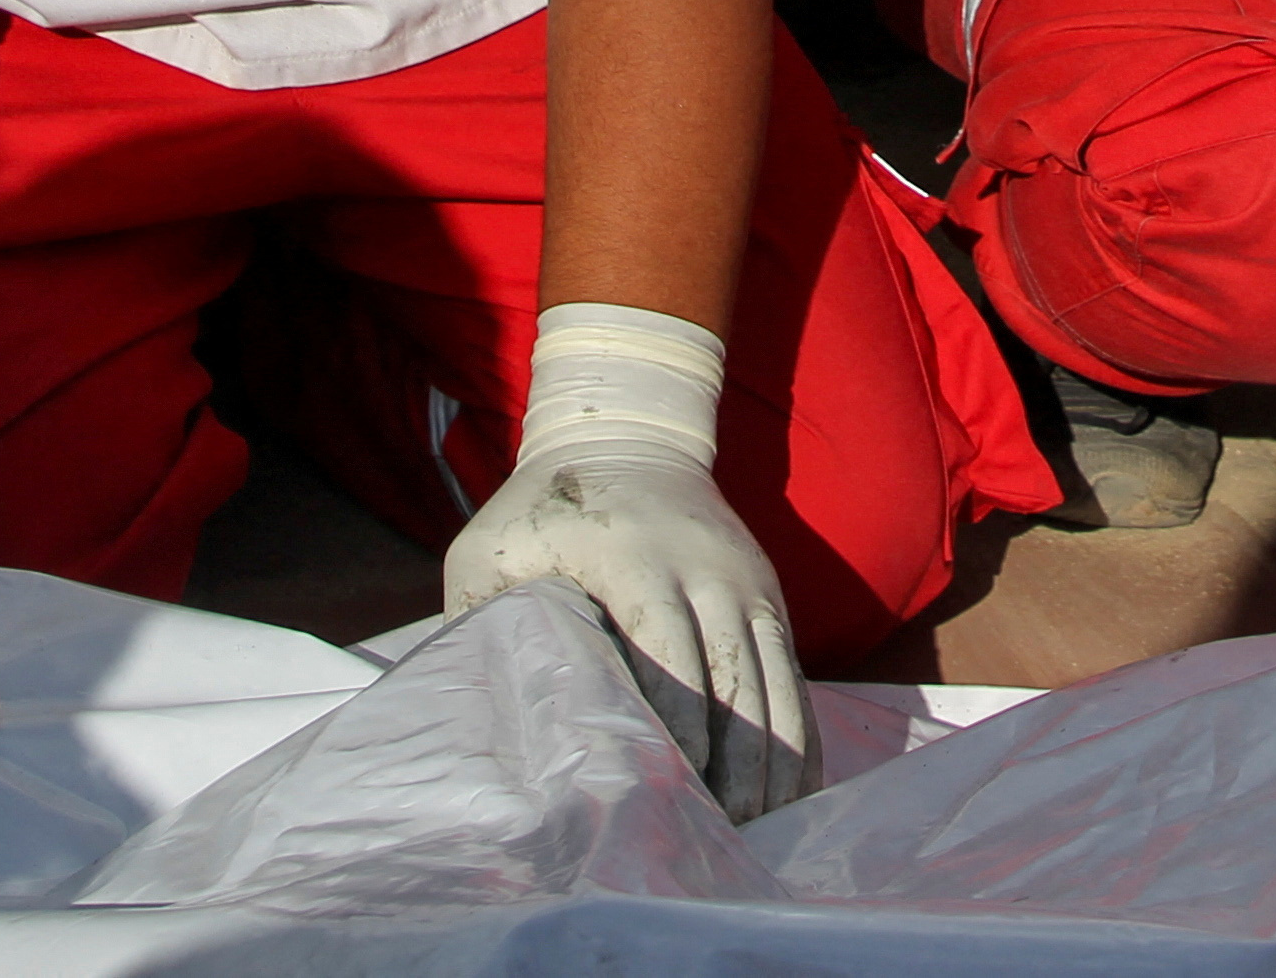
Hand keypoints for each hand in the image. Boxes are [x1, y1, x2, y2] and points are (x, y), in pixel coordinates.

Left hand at [445, 304, 819, 820]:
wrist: (631, 438)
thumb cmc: (539, 508)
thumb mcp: (489, 547)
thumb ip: (482, 616)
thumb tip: (477, 709)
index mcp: (633, 558)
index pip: (668, 649)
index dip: (677, 724)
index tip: (670, 792)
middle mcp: (705, 570)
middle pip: (732, 676)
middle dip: (731, 762)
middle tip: (715, 837)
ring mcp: (746, 583)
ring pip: (774, 682)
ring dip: (770, 761)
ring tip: (754, 833)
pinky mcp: (769, 598)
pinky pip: (793, 675)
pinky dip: (798, 737)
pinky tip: (792, 796)